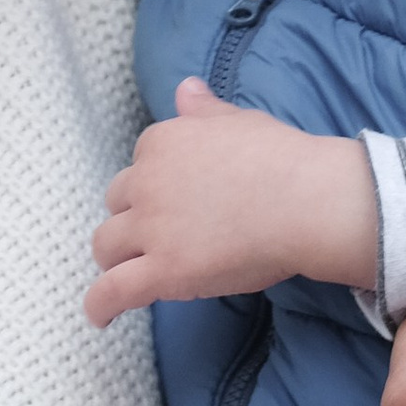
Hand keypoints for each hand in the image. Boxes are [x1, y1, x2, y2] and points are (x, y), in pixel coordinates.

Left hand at [85, 79, 379, 325]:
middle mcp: (147, 181)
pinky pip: (114, 291)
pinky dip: (99, 306)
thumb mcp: (239, 121)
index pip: (140, 165)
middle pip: (117, 204)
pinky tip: (99, 317)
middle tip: (157, 238)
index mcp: (163, 142)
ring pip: (106, 246)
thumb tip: (185, 88)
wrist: (306, 200)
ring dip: (114, 259)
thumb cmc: (283, 160)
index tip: (173, 201)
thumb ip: (204, 110)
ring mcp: (152, 228)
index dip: (155, 186)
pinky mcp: (163, 271)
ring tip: (125, 274)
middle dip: (132, 219)